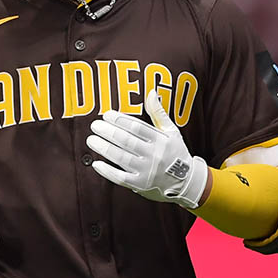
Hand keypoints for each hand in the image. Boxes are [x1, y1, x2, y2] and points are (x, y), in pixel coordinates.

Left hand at [86, 90, 207, 208]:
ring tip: (91, 139)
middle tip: (95, 125)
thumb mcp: (172, 131)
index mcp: (161, 140)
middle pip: (126, 141)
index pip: (137, 127)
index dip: (120, 120)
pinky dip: (107, 171)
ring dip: (104, 148)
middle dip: (108, 132)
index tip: (106, 114)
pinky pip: (120, 178)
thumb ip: (158, 113)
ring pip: (121, 158)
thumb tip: (151, 92)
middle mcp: (154, 155)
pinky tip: (96, 163)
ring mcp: (146, 171)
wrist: (186, 182)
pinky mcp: (140, 184)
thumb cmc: (175, 152)